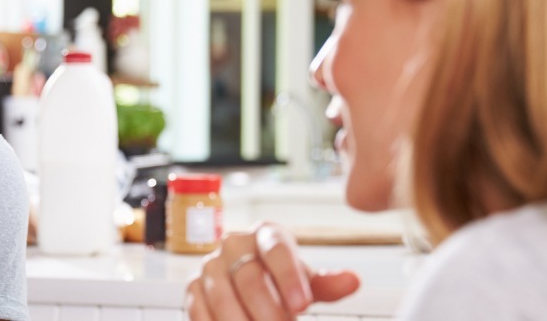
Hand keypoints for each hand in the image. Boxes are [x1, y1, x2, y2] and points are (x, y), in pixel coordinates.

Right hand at [185, 222, 360, 319]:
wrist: (252, 285)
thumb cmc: (281, 280)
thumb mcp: (307, 282)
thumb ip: (327, 284)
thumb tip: (352, 281)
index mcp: (266, 234)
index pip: (277, 251)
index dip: (289, 279)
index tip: (302, 306)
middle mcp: (234, 244)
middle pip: (249, 278)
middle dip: (268, 310)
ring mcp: (210, 266)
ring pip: (223, 297)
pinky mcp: (193, 289)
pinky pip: (200, 311)